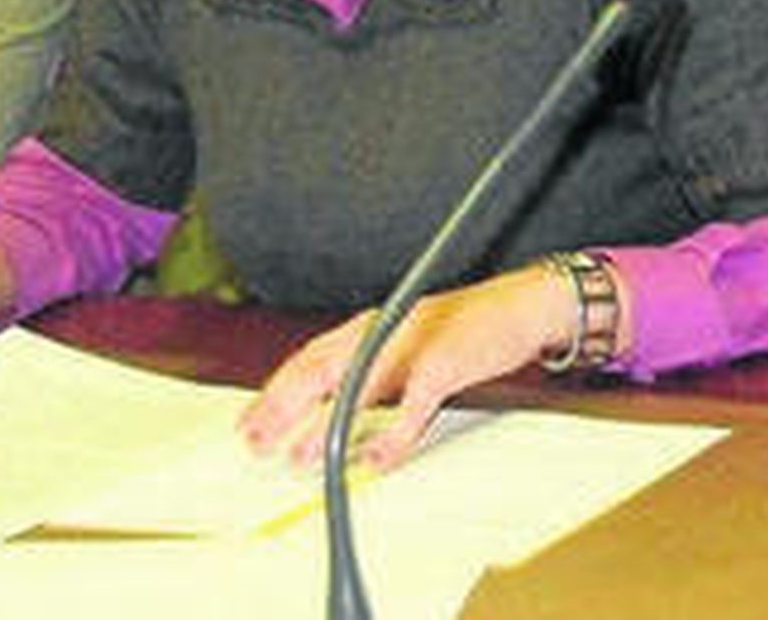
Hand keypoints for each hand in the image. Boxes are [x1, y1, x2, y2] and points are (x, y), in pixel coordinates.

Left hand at [240, 263, 597, 470]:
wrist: (517, 307)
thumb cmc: (460, 331)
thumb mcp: (404, 343)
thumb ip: (372, 369)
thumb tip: (335, 404)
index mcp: (368, 328)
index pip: (309, 359)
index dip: (275, 391)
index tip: (249, 422)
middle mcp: (380, 332)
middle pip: (318, 370)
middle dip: (281, 409)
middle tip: (254, 442)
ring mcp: (411, 346)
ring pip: (356, 387)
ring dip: (324, 426)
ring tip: (298, 457)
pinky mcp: (445, 364)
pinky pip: (413, 406)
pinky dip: (392, 435)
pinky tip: (374, 461)